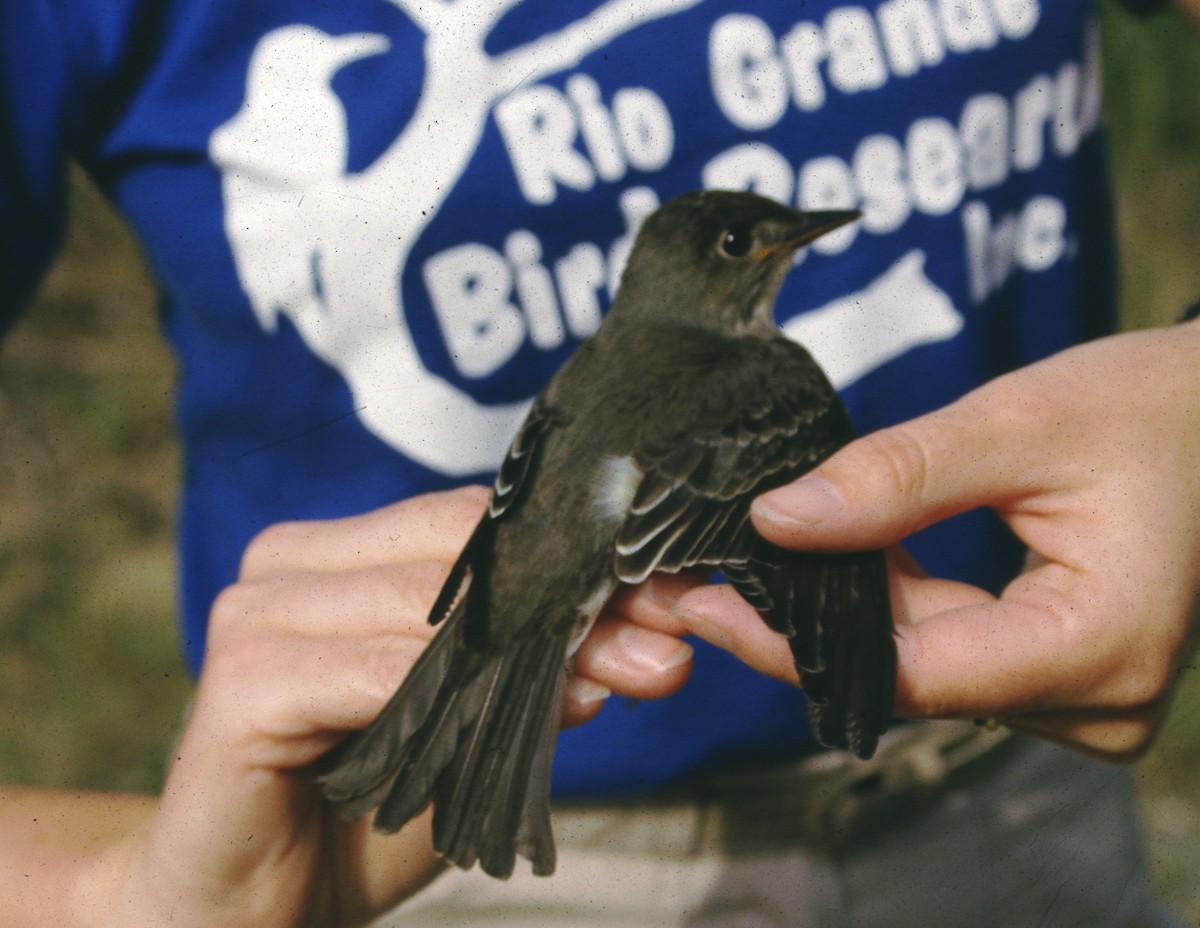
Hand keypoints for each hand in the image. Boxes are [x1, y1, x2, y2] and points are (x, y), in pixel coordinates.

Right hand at [82, 487, 692, 927]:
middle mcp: (287, 565)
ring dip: (542, 648)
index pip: (471, 525)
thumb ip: (532, 679)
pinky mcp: (244, 682)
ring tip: (630, 675)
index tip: (674, 597)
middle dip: (579, 600)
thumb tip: (640, 641)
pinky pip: (378, 673)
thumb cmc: (355, 821)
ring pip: (429, 607)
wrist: (248, 917)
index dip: (577, 559)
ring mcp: (257, 613)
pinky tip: (540, 714)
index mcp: (334, 557)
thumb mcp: (466, 735)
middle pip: (460, 552)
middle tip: (672, 638)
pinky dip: (465, 696)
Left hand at [667, 322, 1199, 760]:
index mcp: (1099, 647)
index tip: (706, 605)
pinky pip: (951, 653)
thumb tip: (775, 520)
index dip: (794, 645)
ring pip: (923, 668)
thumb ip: (896, 477)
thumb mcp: (1018, 423)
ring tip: (760, 560)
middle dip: (806, 625)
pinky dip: (894, 608)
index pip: (909, 673)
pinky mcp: (1061, 676)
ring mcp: (1082, 699)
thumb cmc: (1153, 408)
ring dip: (847, 613)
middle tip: (709, 574)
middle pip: (909, 677)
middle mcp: (1095, 702)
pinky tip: (840, 560)